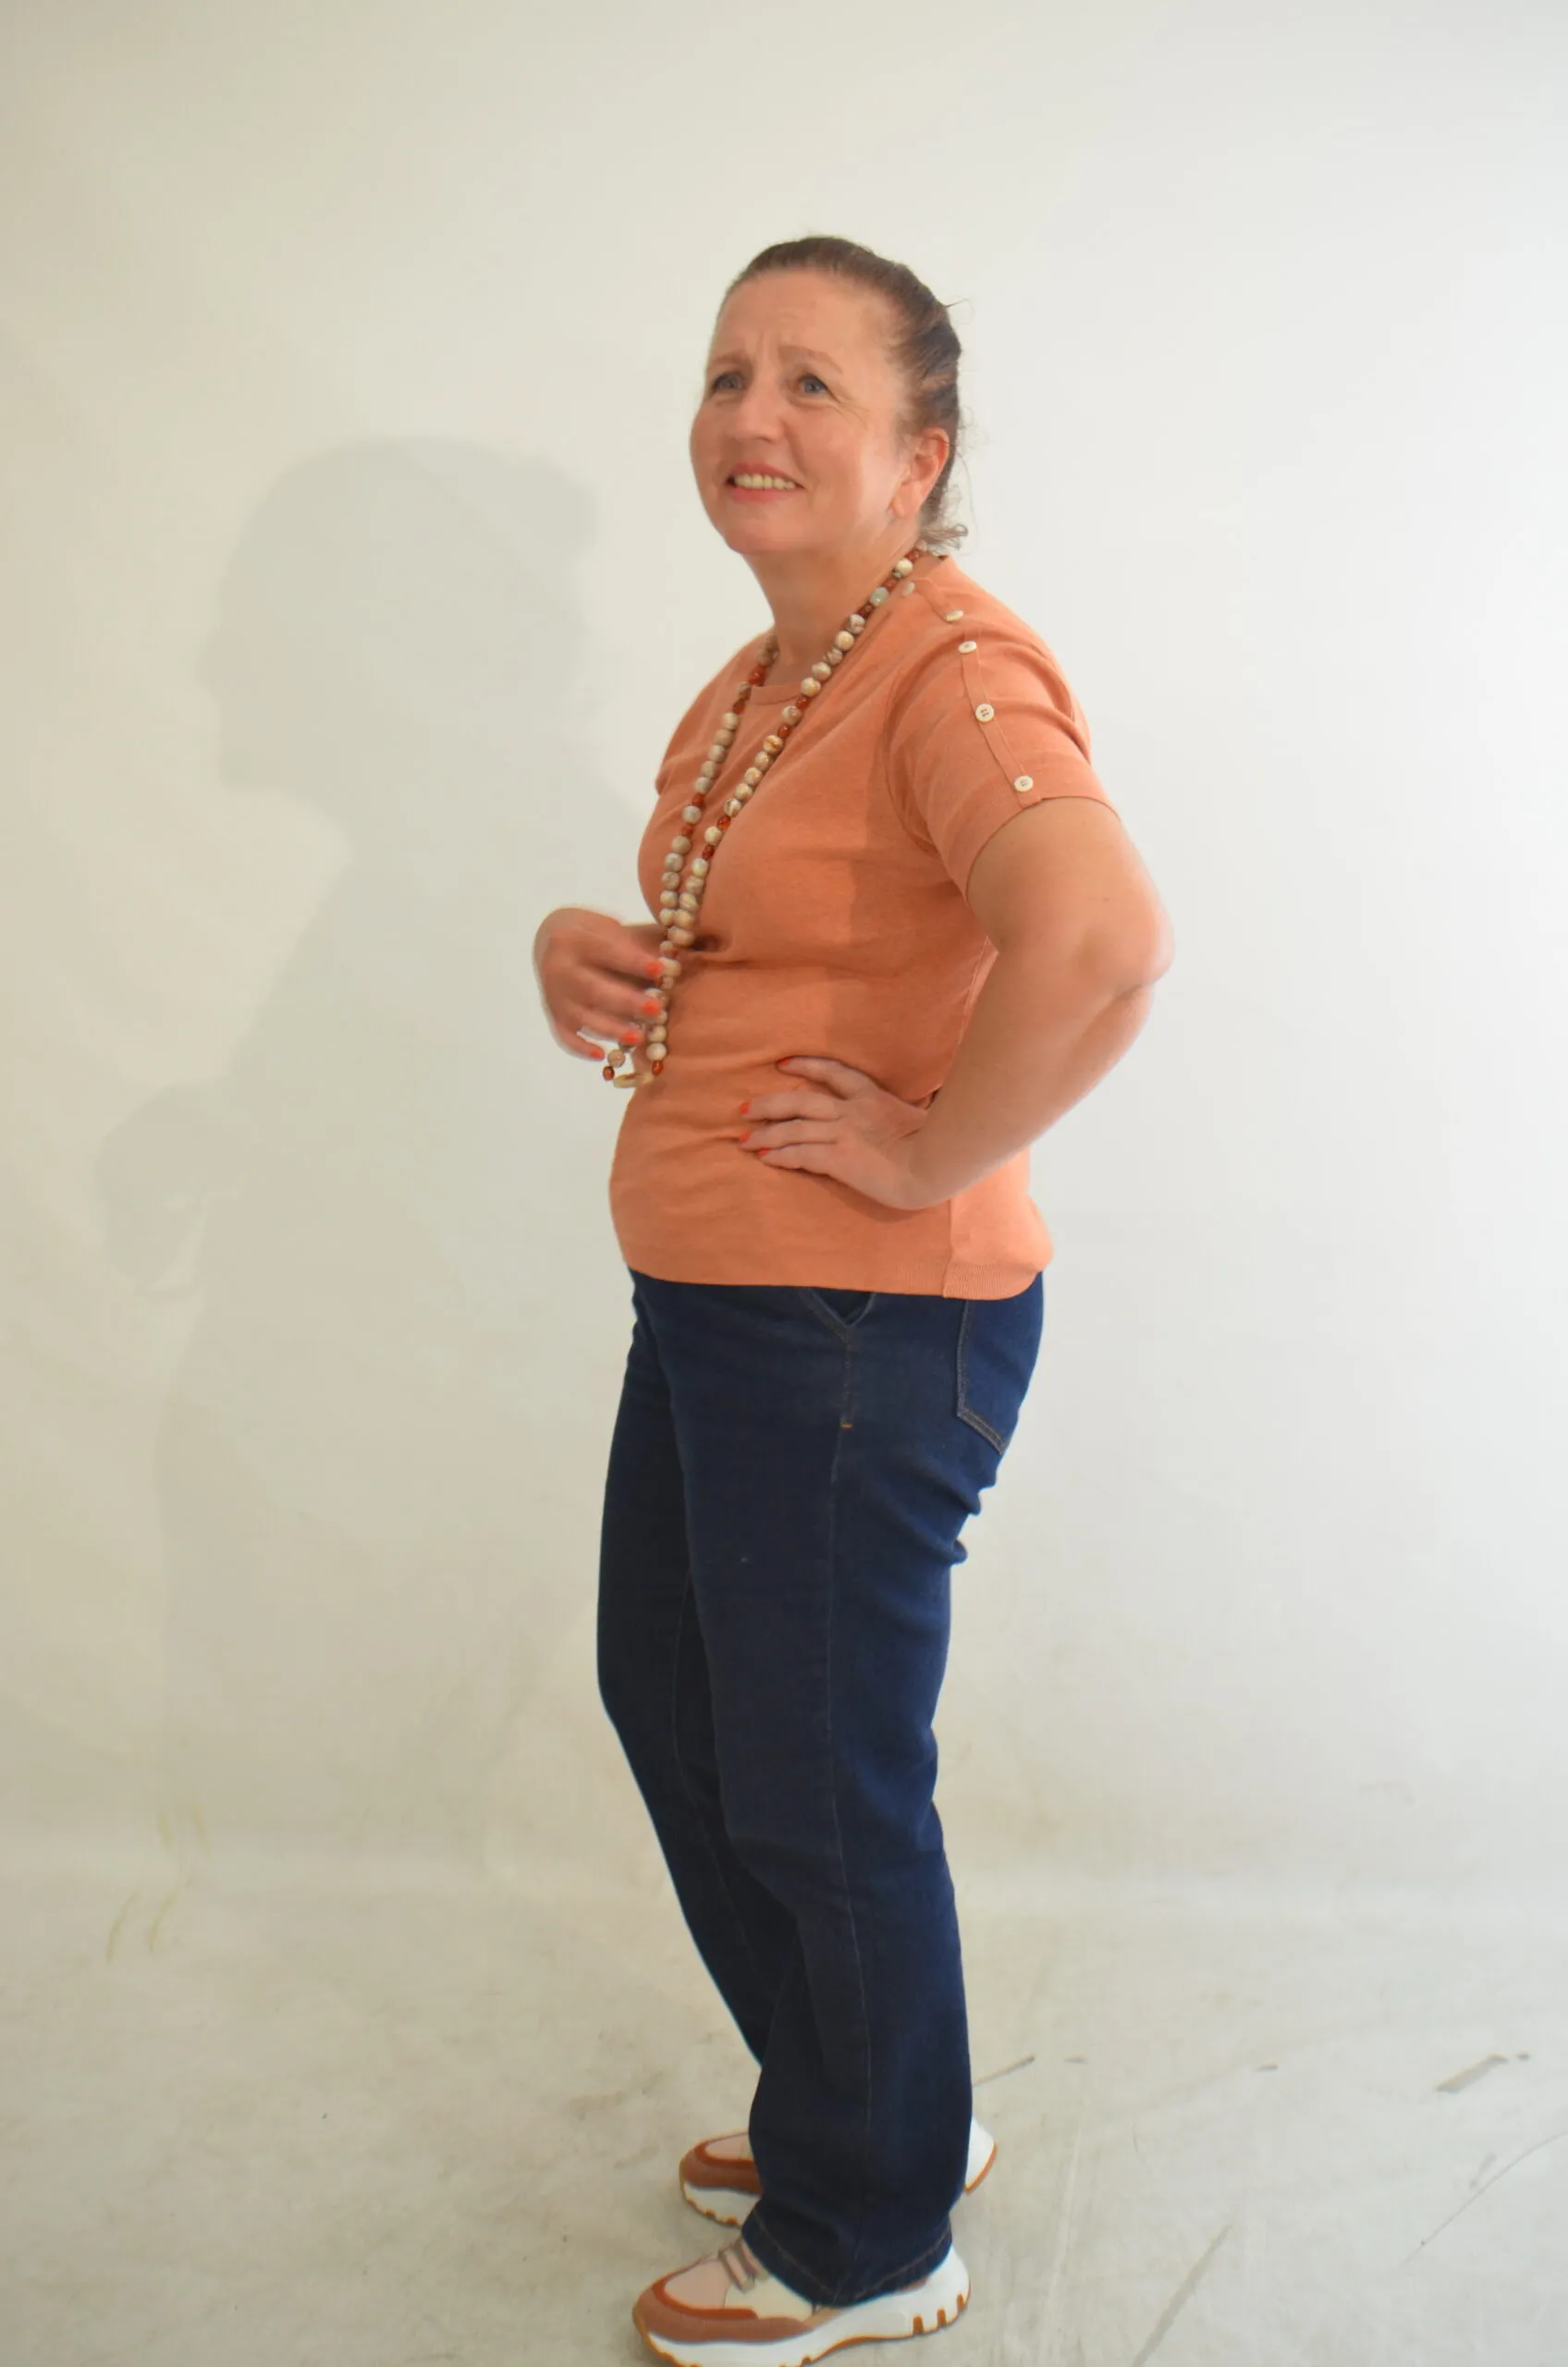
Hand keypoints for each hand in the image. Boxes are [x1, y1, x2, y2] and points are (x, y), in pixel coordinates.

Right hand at [532, 907, 667, 1061]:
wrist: (550, 941)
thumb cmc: (596, 934)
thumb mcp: (613, 927)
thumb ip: (639, 942)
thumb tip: (675, 959)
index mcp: (572, 938)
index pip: (604, 950)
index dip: (632, 961)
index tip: (660, 968)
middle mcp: (557, 967)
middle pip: (592, 988)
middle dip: (626, 1001)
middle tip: (656, 1008)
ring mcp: (554, 995)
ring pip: (582, 1016)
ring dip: (610, 1029)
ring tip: (639, 1037)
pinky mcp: (554, 1016)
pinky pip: (564, 1036)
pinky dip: (580, 1048)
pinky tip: (601, 1056)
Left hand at [737, 1057, 939, 1210]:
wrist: (937, 1163)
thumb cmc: (937, 1146)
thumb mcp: (918, 1120)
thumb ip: (897, 1117)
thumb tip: (900, 1121)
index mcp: (872, 1098)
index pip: (833, 1073)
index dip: (806, 1067)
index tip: (783, 1065)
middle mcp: (852, 1111)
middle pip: (800, 1099)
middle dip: (768, 1103)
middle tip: (743, 1108)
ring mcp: (844, 1133)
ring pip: (793, 1128)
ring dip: (765, 1134)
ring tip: (743, 1141)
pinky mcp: (840, 1158)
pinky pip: (801, 1154)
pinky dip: (780, 1155)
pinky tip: (765, 1159)